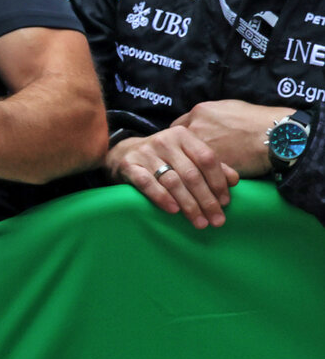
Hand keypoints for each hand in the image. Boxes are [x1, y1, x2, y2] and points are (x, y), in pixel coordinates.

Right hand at [107, 127, 238, 228]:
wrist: (125, 154)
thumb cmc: (165, 158)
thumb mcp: (188, 157)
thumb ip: (210, 166)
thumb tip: (234, 180)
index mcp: (183, 135)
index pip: (206, 159)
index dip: (218, 182)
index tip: (225, 203)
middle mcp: (164, 140)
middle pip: (191, 173)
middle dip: (206, 200)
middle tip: (216, 220)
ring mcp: (145, 152)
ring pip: (172, 181)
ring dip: (189, 204)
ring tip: (199, 222)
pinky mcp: (129, 164)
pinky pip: (148, 183)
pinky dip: (162, 197)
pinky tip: (174, 210)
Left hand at [171, 99, 278, 177]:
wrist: (276, 136)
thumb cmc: (258, 120)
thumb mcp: (229, 107)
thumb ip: (210, 114)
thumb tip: (204, 120)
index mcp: (199, 112)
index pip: (177, 128)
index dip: (179, 139)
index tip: (182, 148)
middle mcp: (197, 128)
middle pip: (178, 146)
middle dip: (181, 155)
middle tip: (184, 164)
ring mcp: (205, 147)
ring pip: (188, 161)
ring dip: (190, 169)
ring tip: (194, 177)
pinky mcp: (215, 165)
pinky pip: (203, 174)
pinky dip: (204, 179)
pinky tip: (208, 182)